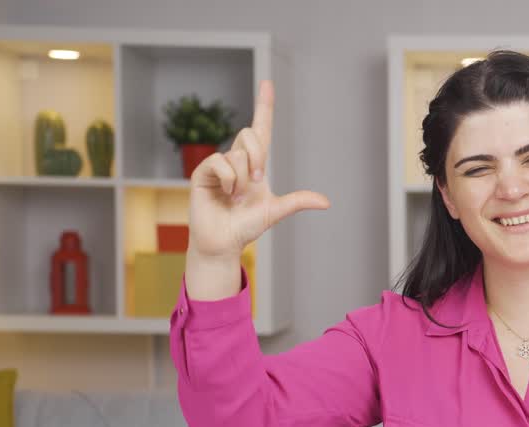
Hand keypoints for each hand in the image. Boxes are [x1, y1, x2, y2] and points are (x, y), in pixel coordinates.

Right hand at [188, 79, 329, 259]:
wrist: (224, 242)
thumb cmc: (246, 226)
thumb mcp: (276, 211)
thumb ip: (297, 201)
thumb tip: (326, 202)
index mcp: (255, 164)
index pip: (260, 128)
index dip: (264, 106)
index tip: (267, 83)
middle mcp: (236, 159)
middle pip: (250, 135)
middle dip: (258, 159)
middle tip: (256, 183)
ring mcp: (218, 164)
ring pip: (238, 155)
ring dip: (243, 180)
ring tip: (236, 197)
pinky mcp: (203, 172)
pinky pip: (220, 162)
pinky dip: (229, 180)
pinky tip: (226, 194)